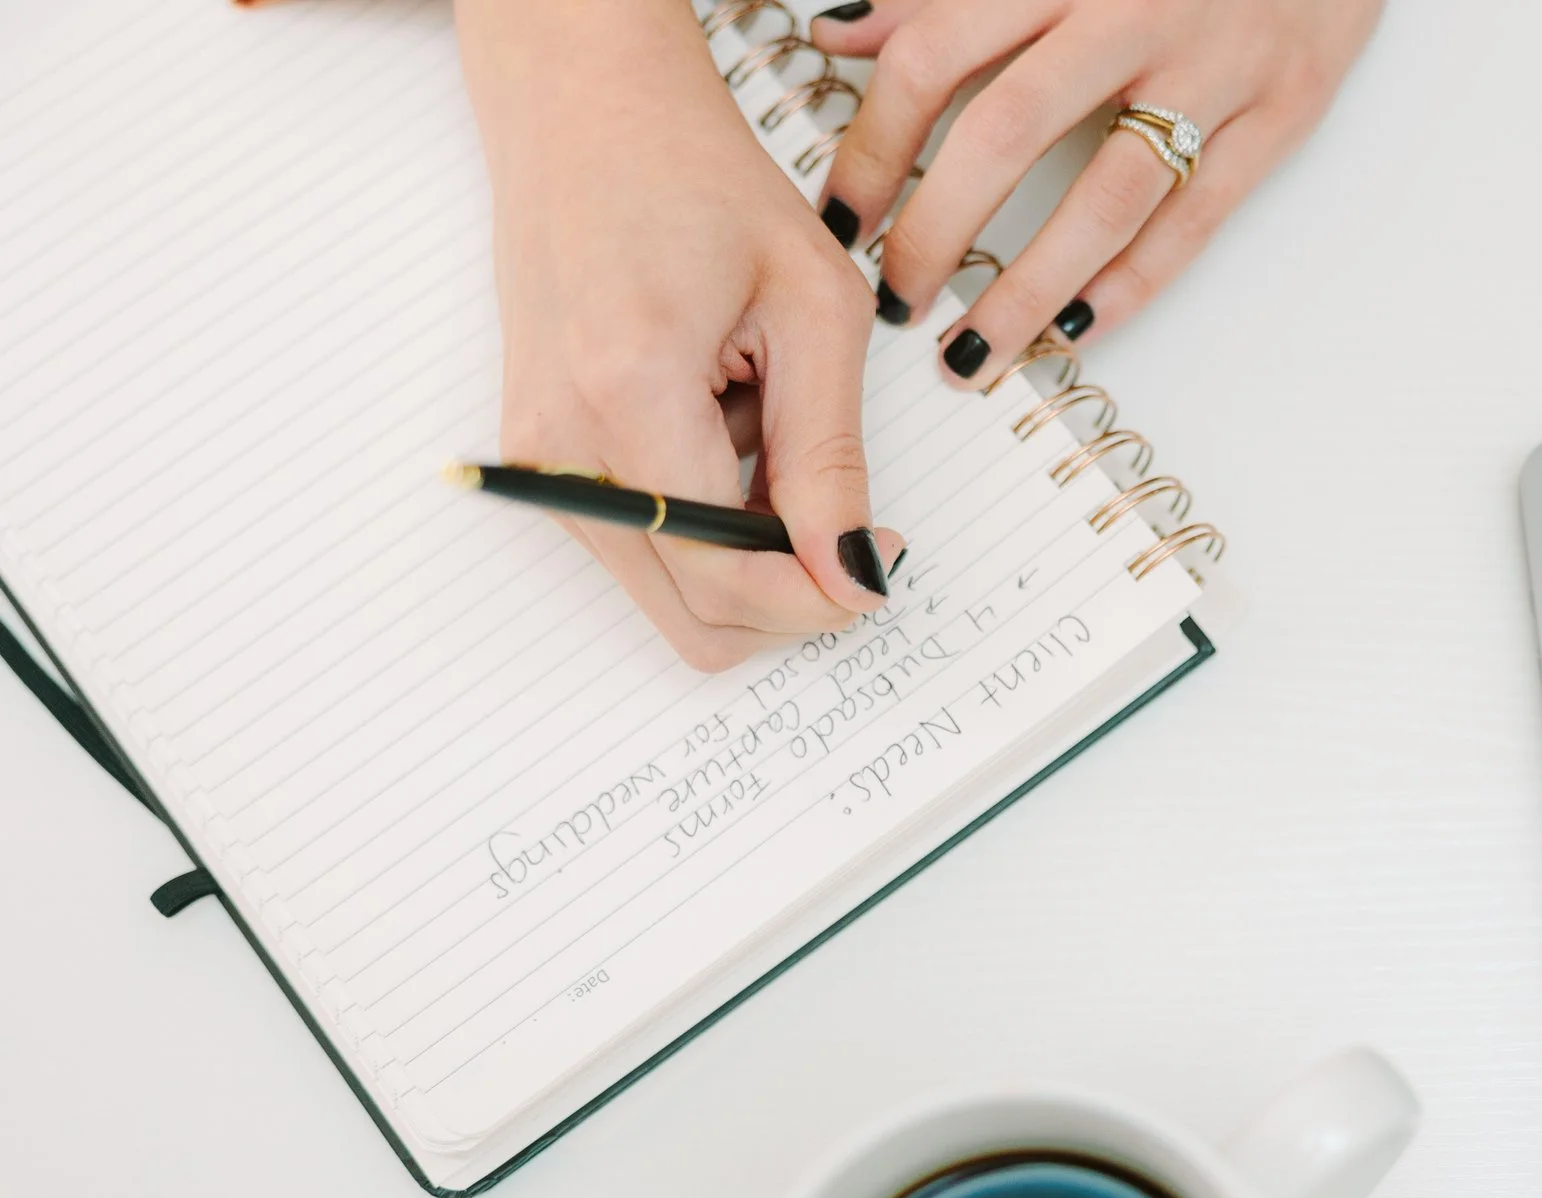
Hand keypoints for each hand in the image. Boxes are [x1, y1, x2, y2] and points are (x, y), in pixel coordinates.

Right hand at [455, 0, 901, 671]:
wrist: (583, 107)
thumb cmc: (690, 173)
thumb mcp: (811, 305)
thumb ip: (832, 456)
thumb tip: (854, 578)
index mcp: (626, 393)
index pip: (728, 576)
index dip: (821, 596)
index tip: (881, 562)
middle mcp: (559, 445)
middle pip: (693, 620)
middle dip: (788, 597)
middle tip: (848, 524)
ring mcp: (536, 462)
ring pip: (669, 597)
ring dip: (744, 556)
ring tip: (771, 440)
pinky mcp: (537, 463)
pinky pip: (640, 552)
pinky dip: (703, 525)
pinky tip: (727, 434)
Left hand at [810, 0, 1380, 383]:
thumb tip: (838, 32)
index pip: (935, 56)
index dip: (875, 143)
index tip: (843, 215)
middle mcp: (1129, 13)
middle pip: (1006, 130)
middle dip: (936, 229)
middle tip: (894, 296)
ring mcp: (1210, 69)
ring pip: (1104, 195)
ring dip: (1029, 287)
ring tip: (974, 348)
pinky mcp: (1277, 115)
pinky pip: (1195, 220)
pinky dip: (1134, 284)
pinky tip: (1079, 328)